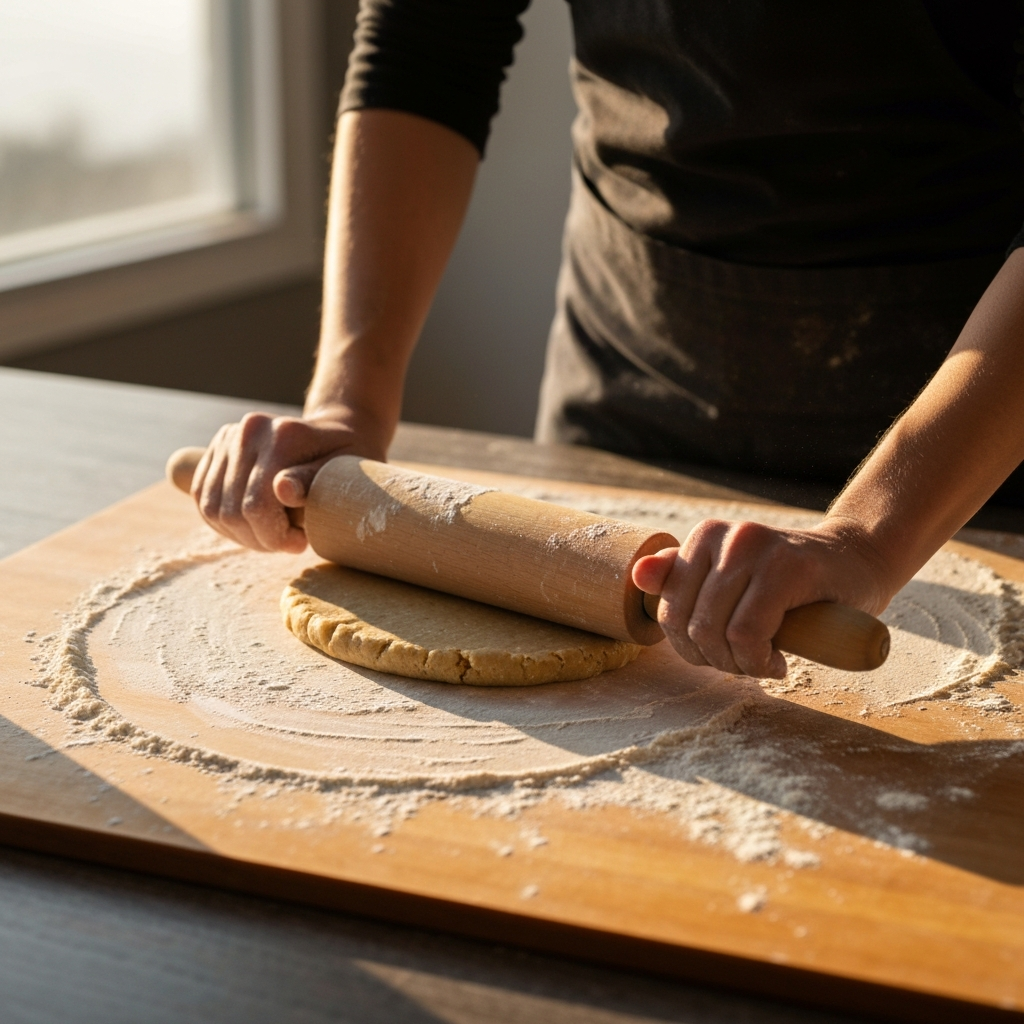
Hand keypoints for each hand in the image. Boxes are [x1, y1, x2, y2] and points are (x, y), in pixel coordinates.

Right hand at [190, 412, 385, 552]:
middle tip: (286, 543)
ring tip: (270, 534)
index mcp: (281, 435)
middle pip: (230, 510)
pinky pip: (202, 497)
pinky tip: (250, 525)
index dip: (273, 536)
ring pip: (211, 507)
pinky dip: (222, 521)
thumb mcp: (342, 472)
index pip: (256, 504)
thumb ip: (312, 481)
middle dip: (258, 539)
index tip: (299, 543)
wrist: (335, 430)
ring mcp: (228, 437)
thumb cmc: (345, 459)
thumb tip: (282, 490)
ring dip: (239, 534)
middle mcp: (248, 431)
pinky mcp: (217, 447)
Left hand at [632, 517, 891, 677]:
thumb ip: (683, 578)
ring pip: (717, 631)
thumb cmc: (794, 583)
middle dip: (715, 659)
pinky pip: (747, 632)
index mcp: (705, 536)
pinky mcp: (787, 567)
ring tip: (764, 660)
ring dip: (739, 664)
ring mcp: (754, 547)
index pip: (668, 609)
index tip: (722, 652)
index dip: (690, 646)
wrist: (860, 563)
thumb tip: (638, 575)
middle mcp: (725, 536)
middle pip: (691, 623)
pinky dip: (758, 660)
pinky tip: (777, 660)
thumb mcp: (732, 581)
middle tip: (748, 663)